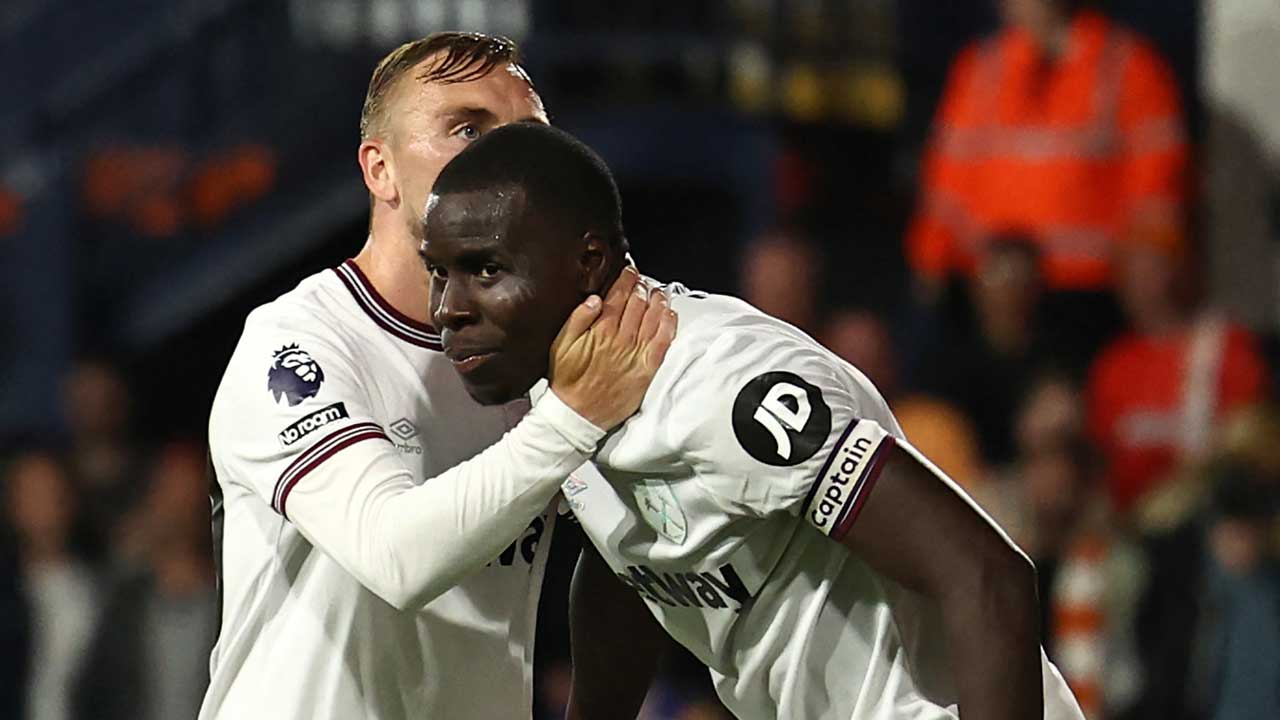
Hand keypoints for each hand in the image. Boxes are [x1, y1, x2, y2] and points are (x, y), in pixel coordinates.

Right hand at [548, 266, 677, 429]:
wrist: (578, 415)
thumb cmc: (567, 381)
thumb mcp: (560, 346)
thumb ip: (577, 319)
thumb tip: (595, 298)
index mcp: (600, 330)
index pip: (618, 296)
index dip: (626, 280)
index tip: (629, 270)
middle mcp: (621, 339)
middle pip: (637, 304)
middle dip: (641, 286)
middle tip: (643, 279)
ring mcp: (636, 354)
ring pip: (653, 318)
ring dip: (657, 300)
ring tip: (658, 290)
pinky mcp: (647, 369)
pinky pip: (663, 342)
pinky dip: (669, 325)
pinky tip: (670, 313)